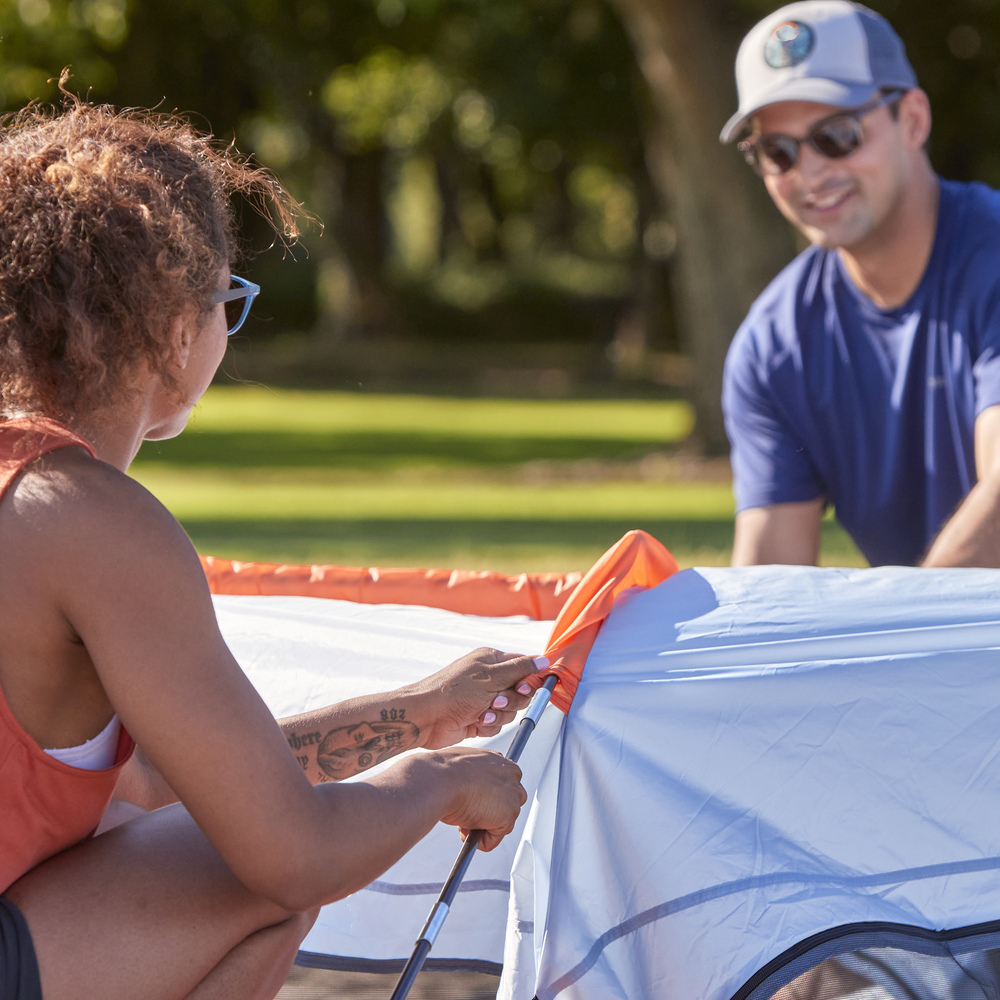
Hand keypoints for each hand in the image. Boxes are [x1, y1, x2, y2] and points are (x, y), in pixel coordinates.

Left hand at [409, 647, 542, 749]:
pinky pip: (497, 723)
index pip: (523, 665)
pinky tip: (475, 721)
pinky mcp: (478, 717)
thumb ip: (521, 668)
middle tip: (496, 700)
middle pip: (520, 691)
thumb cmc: (452, 692)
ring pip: (510, 710)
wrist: (427, 717)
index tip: (524, 687)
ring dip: (498, 715)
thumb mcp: (492, 677)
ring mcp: (483, 699)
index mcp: (491, 661)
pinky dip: (489, 725)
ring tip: (481, 713)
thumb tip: (542, 660)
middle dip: (511, 700)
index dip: (529, 678)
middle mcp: (488, 678)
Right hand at [420, 747, 526, 850]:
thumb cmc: (443, 772)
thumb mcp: (461, 769)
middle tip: (467, 815)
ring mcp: (512, 796)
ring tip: (463, 821)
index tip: (473, 803)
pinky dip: (480, 841)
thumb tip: (468, 789)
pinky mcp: (508, 815)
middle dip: (488, 814)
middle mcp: (510, 775)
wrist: (441, 779)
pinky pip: (494, 838)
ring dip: (483, 827)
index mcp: (498, 760)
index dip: (485, 799)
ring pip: (503, 822)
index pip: (502, 785)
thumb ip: (473, 778)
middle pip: (507, 803)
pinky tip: (466, 829)